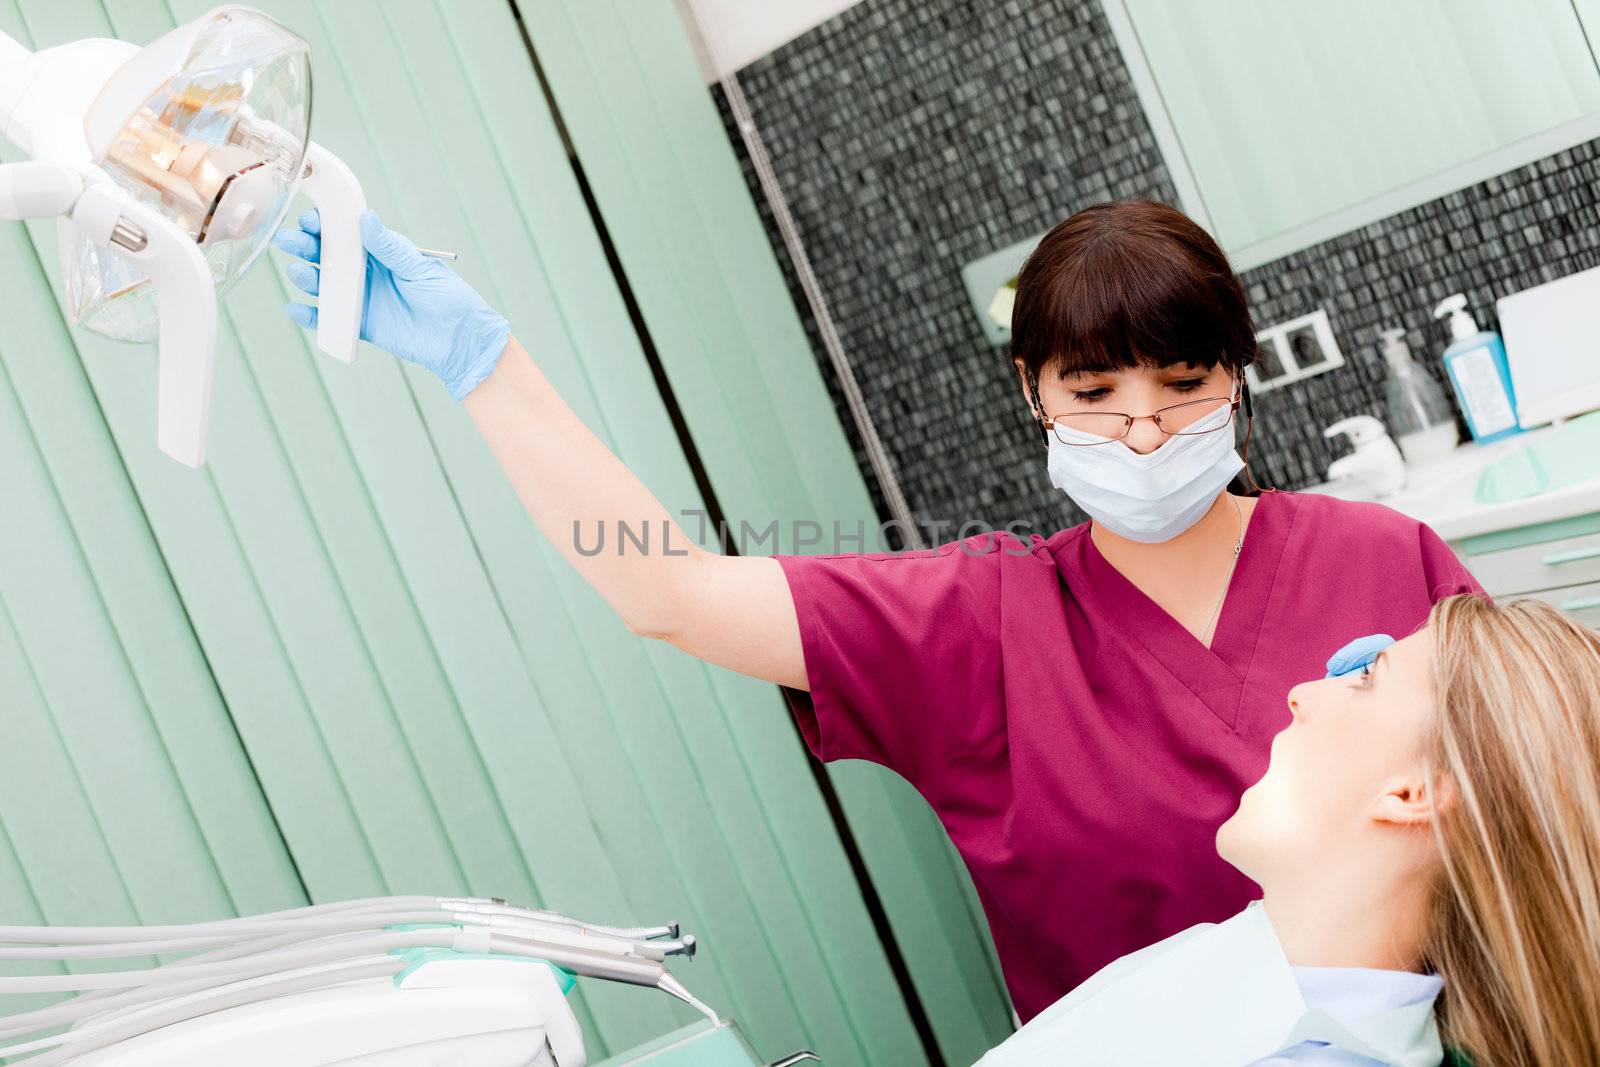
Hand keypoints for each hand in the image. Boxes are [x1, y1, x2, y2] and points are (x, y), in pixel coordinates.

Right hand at [273, 209, 509, 400]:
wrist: (461, 341)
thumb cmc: (450, 298)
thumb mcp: (421, 268)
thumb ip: (390, 248)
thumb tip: (366, 219)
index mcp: (382, 252)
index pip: (347, 234)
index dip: (327, 226)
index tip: (312, 221)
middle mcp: (368, 272)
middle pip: (329, 256)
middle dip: (307, 247)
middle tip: (291, 241)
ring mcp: (362, 298)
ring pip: (326, 285)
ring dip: (306, 278)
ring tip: (297, 273)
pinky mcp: (362, 325)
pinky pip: (331, 320)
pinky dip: (311, 317)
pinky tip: (294, 310)